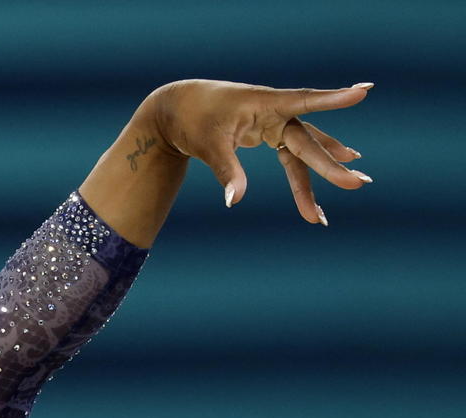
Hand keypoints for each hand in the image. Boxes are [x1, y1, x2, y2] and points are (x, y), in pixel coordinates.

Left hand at [150, 78, 373, 223]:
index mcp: (265, 103)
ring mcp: (275, 123)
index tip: (363, 92)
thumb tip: (235, 201)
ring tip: (356, 183)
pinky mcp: (269, 133)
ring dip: (323, 171)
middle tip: (358, 183)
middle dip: (330, 165)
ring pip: (303, 152)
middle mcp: (276, 111)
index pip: (305, 100)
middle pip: (307, 142)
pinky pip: (291, 157)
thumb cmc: (194, 120)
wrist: (179, 109)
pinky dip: (302, 176)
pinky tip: (326, 182)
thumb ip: (226, 171)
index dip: (333, 99)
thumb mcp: (209, 145)